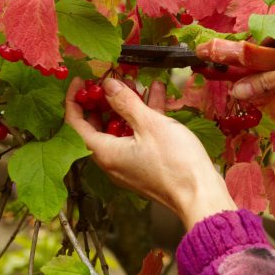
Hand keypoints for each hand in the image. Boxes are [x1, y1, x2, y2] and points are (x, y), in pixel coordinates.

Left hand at [65, 77, 236, 229]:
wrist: (201, 194)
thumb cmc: (175, 162)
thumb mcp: (149, 124)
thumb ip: (125, 102)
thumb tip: (108, 85)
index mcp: (105, 153)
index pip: (75, 124)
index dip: (74, 100)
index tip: (80, 80)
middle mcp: (112, 160)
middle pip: (97, 125)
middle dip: (103, 100)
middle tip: (110, 80)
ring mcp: (129, 163)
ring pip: (120, 129)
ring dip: (127, 105)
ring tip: (136, 82)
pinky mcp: (146, 164)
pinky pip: (137, 136)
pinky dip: (143, 117)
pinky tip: (156, 95)